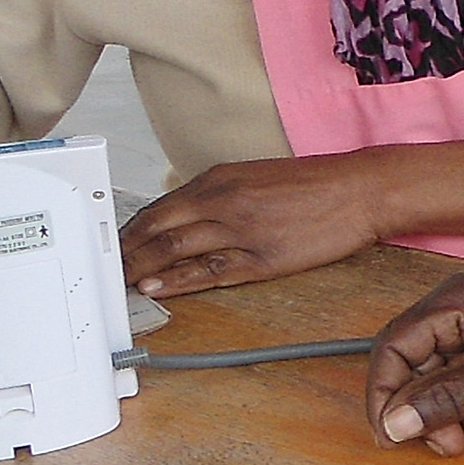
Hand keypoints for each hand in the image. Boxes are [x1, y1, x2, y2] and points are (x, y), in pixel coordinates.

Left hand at [123, 153, 384, 297]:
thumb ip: (220, 195)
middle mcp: (223, 202)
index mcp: (219, 179)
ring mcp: (241, 231)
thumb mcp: (257, 176)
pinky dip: (177, 281)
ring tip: (117, 284)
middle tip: (102, 270)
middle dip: (124, 252)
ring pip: (175, 251)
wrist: (360, 189)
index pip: (158, 208)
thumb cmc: (315, 184)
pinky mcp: (262, 259)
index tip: (112, 246)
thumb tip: (187, 216)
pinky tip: (156, 288)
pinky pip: (209, 272)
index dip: (128, 231)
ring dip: (141, 268)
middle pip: (157, 230)